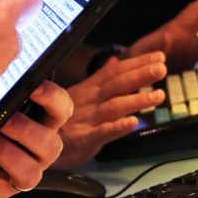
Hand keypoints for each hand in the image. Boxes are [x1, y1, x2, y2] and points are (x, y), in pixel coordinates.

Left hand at [0, 81, 73, 197]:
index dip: (53, 98)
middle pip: (52, 144)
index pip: (62, 110)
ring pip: (30, 173)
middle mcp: (35, 153)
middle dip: (28, 130)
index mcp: (38, 125)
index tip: (35, 86)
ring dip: (7, 154)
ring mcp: (16, 177)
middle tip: (5, 119)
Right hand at [54, 51, 166, 168]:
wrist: (37, 141)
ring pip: (114, 106)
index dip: (137, 62)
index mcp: (92, 89)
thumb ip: (102, 77)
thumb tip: (116, 60)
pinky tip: (133, 123)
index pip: (117, 71)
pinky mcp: (86, 139)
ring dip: (137, 100)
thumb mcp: (82, 93)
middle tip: (161, 68)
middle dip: (140, 74)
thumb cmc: (62, 117)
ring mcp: (89, 118)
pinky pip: (103, 132)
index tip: (158, 56)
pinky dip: (118, 127)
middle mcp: (91, 100)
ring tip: (157, 95)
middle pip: (118, 84)